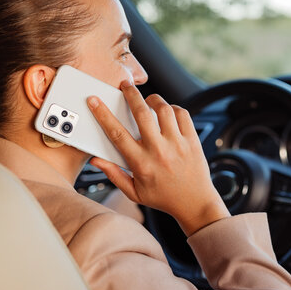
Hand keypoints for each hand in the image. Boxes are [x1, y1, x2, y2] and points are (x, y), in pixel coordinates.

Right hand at [87, 80, 229, 235]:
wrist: (195, 203)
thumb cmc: (164, 198)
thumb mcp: (134, 192)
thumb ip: (114, 174)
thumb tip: (96, 160)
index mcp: (141, 163)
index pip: (117, 134)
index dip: (103, 114)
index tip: (95, 101)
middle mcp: (158, 151)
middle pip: (141, 113)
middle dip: (130, 94)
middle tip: (125, 85)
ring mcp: (177, 144)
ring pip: (163, 109)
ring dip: (153, 99)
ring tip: (148, 99)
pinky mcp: (192, 140)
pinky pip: (182, 114)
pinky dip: (173, 108)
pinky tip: (167, 112)